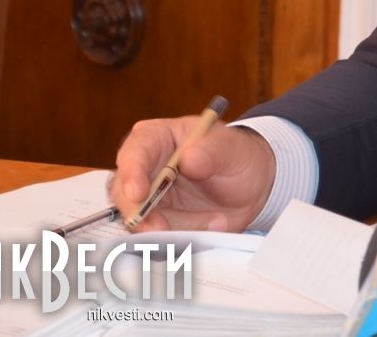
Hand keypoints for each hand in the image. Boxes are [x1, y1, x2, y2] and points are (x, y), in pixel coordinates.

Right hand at [110, 119, 275, 232]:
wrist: (252, 184)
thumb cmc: (236, 155)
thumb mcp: (231, 148)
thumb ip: (212, 151)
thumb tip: (188, 159)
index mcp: (157, 138)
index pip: (134, 152)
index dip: (132, 173)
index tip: (139, 194)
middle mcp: (144, 169)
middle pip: (124, 194)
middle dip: (141, 215)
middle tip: (162, 230)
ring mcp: (148, 199)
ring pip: (140, 222)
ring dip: (172, 229)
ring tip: (213, 222)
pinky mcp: (157, 223)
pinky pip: (159, 237)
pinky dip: (183, 238)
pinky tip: (211, 226)